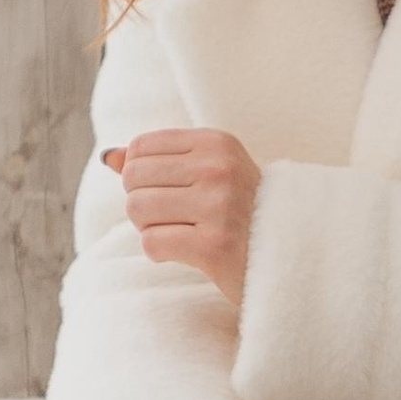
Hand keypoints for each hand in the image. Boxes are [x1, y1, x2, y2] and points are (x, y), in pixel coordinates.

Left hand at [105, 130, 261, 316]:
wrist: (293, 255)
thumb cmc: (242, 213)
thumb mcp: (209, 174)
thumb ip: (158, 162)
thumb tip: (107, 156)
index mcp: (217, 143)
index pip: (140, 148)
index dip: (141, 174)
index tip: (169, 191)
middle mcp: (219, 169)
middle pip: (133, 178)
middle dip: (142, 202)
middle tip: (173, 217)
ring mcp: (219, 206)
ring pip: (137, 210)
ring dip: (149, 228)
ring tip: (179, 233)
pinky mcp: (215, 245)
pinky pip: (151, 243)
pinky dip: (159, 251)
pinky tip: (185, 251)